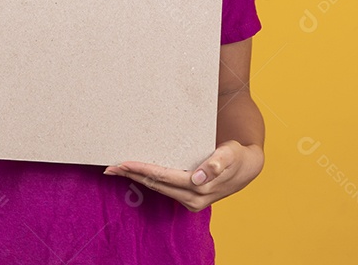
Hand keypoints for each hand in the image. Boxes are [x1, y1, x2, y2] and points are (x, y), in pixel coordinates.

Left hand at [103, 140, 263, 211]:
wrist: (248, 167)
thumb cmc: (237, 156)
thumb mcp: (230, 155)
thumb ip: (215, 164)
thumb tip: (198, 177)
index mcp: (199, 189)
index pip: (164, 178)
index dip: (142, 170)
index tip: (123, 163)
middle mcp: (192, 199)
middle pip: (156, 186)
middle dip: (132, 176)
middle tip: (109, 167)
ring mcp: (190, 201)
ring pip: (157, 189)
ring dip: (136, 179)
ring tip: (117, 170)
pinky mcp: (188, 197)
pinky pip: (164, 189)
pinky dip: (148, 181)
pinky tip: (136, 175)